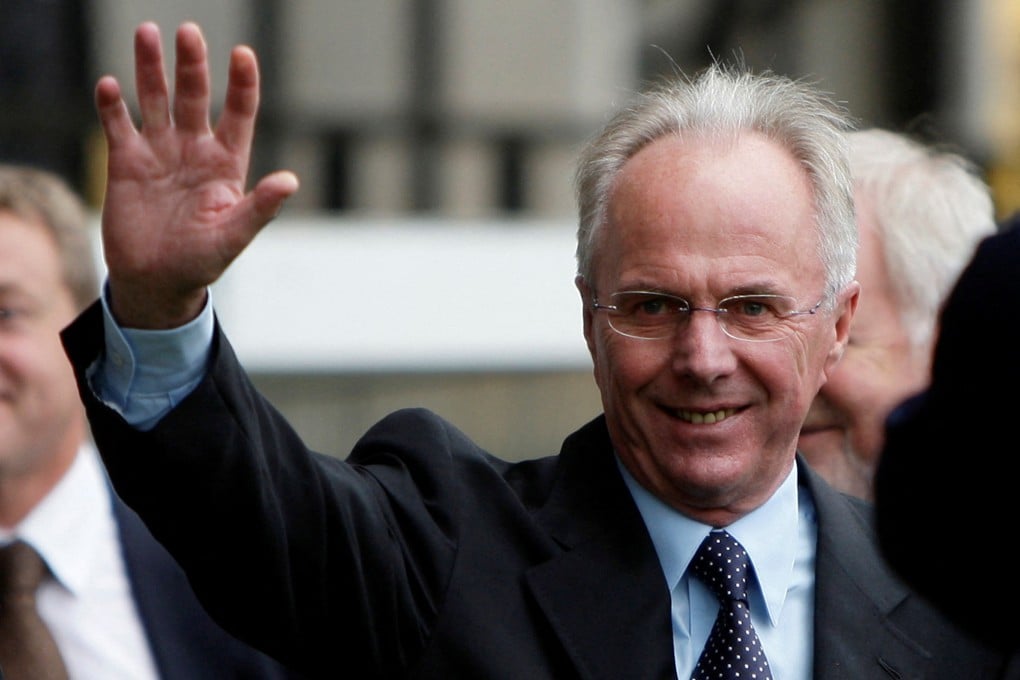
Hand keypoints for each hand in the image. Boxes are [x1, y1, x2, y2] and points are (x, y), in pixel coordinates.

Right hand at [95, 21, 298, 327]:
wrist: (156, 281)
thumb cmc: (202, 261)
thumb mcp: (234, 236)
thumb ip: (260, 208)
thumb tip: (291, 181)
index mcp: (226, 164)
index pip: (239, 114)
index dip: (242, 85)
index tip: (243, 54)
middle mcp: (194, 149)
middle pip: (194, 96)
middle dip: (191, 65)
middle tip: (188, 32)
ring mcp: (160, 152)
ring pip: (156, 100)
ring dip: (150, 69)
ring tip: (147, 33)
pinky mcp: (126, 163)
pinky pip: (119, 126)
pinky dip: (113, 106)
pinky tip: (111, 86)